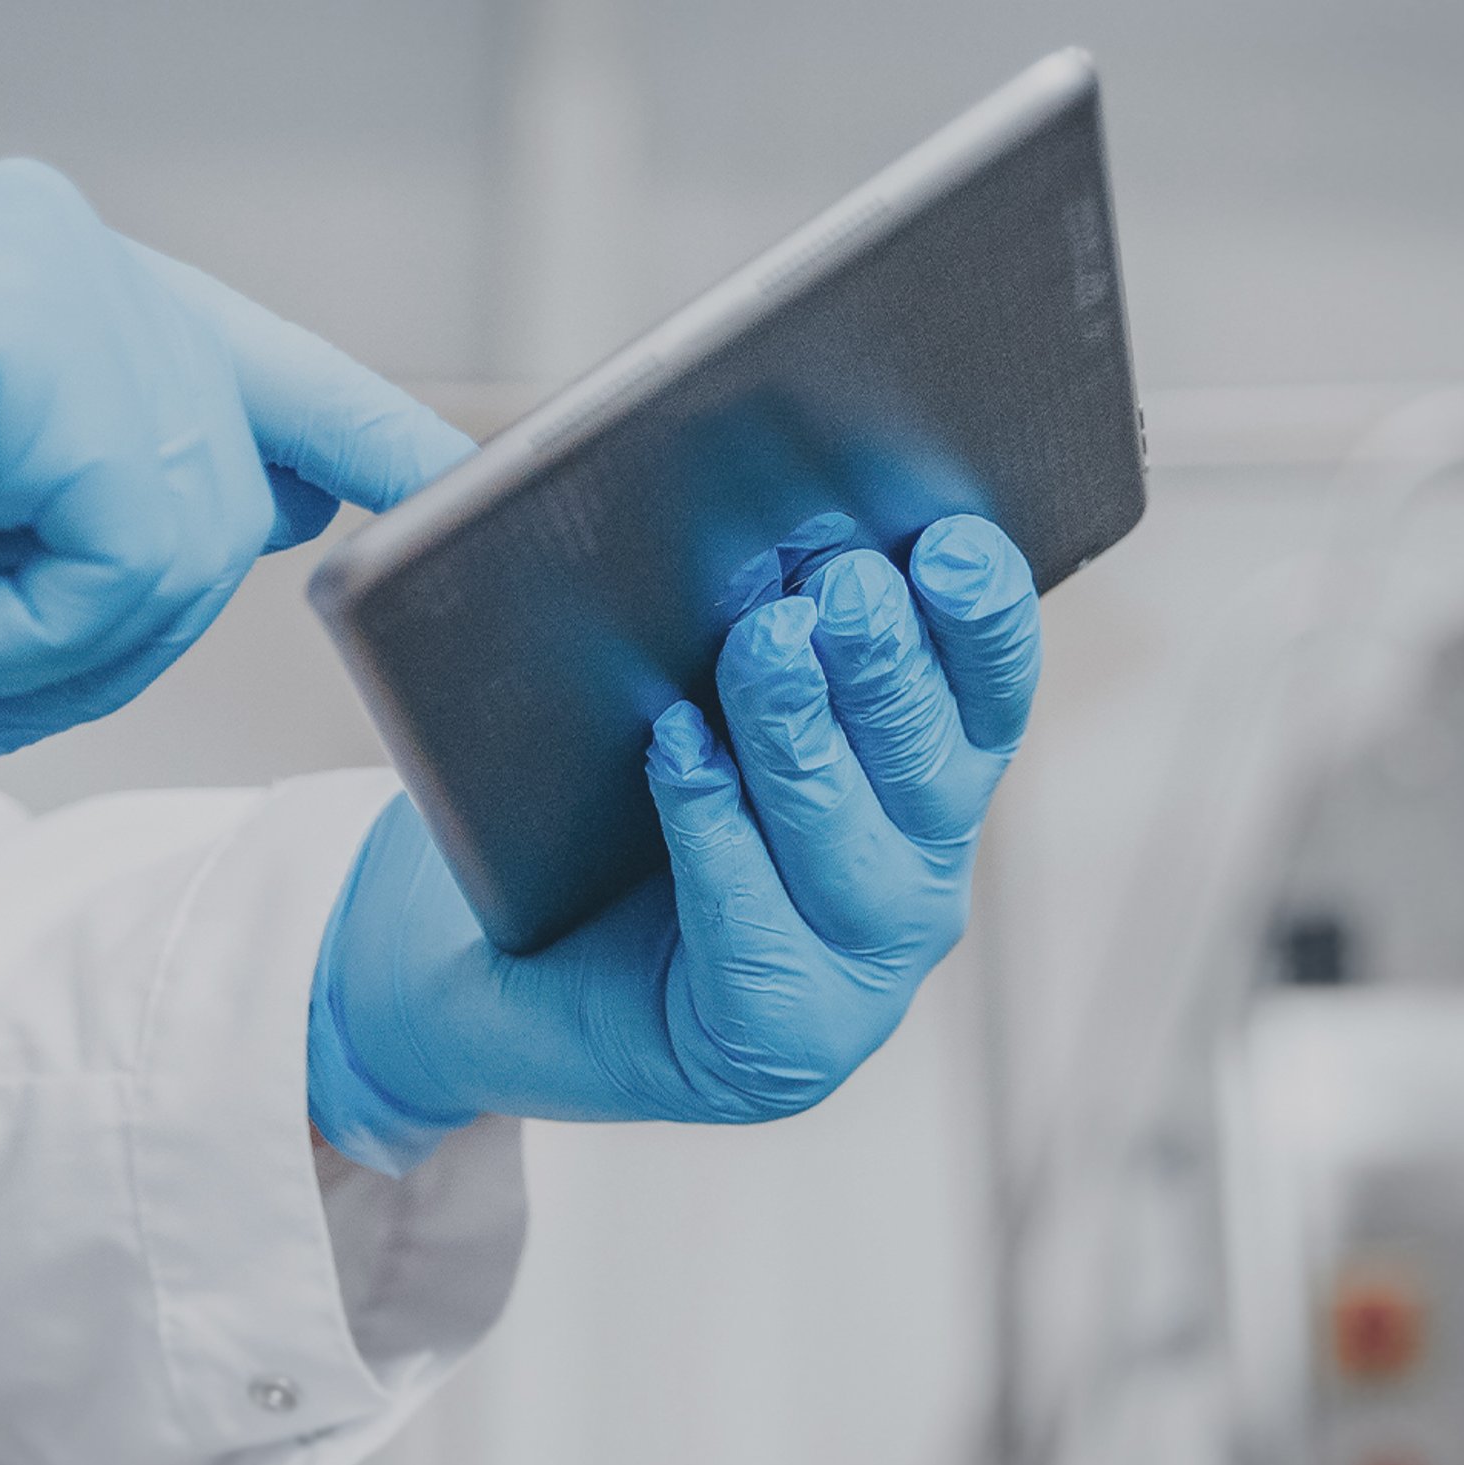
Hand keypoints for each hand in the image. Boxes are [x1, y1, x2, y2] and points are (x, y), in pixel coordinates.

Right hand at [0, 159, 472, 755]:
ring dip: (47, 647)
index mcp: (42, 268)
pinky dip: (13, 639)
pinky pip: (128, 554)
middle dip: (110, 632)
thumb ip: (93, 491)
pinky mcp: (29, 338)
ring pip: (191, 533)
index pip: (257, 363)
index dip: (362, 439)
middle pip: (229, 490)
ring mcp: (52, 272)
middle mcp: (65, 242)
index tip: (444, 493)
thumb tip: (287, 512)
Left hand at [307, 515, 1044, 1166]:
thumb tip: (596, 420)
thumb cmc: (576, 808)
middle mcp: (911, 880)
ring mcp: (858, 978)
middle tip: (840, 585)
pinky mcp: (779, 1045)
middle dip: (892, 668)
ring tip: (763, 648)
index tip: (948, 541)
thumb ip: (669, 573)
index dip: (984, 620)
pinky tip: (678, 753)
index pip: (988, 693)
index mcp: (916, 781)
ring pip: (854, 849)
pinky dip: (719, 834)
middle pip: (934, 766)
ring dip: (807, 739)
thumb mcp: (651, 671)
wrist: (474, 963)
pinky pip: (759, 932)